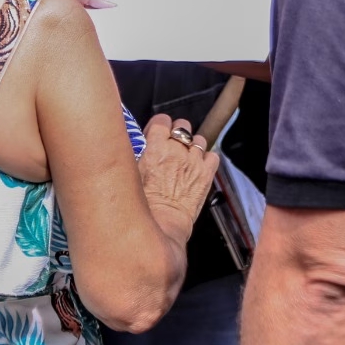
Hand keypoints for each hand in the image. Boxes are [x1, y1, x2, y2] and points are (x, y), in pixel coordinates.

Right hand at [137, 114, 219, 242]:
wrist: (162, 224)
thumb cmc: (143, 205)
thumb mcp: (131, 172)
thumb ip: (137, 154)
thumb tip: (135, 145)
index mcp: (155, 147)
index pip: (162, 120)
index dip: (160, 126)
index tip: (157, 133)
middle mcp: (177, 150)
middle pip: (182, 126)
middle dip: (177, 134)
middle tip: (171, 148)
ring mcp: (194, 161)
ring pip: (199, 140)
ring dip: (193, 147)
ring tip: (186, 160)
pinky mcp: (206, 174)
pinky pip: (213, 156)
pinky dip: (207, 160)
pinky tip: (199, 168)